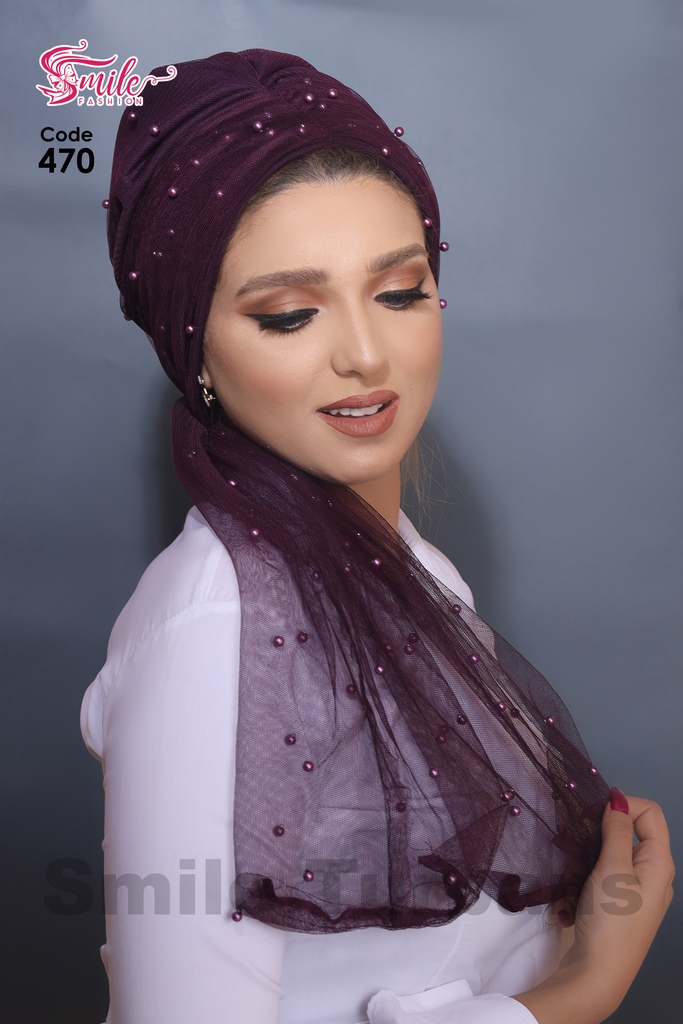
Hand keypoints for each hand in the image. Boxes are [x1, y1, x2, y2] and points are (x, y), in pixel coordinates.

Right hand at [512, 788, 674, 1023]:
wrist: (596, 976)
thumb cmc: (610, 921)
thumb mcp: (613, 868)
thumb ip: (617, 830)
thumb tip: (617, 798)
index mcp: (659, 863)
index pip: (649, 812)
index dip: (623, 804)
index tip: (592, 814)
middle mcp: (652, 875)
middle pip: (626, 834)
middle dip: (597, 837)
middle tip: (577, 848)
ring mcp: (635, 893)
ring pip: (607, 857)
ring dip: (584, 864)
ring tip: (571, 881)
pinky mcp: (616, 908)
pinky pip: (598, 881)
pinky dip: (582, 885)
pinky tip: (569, 903)